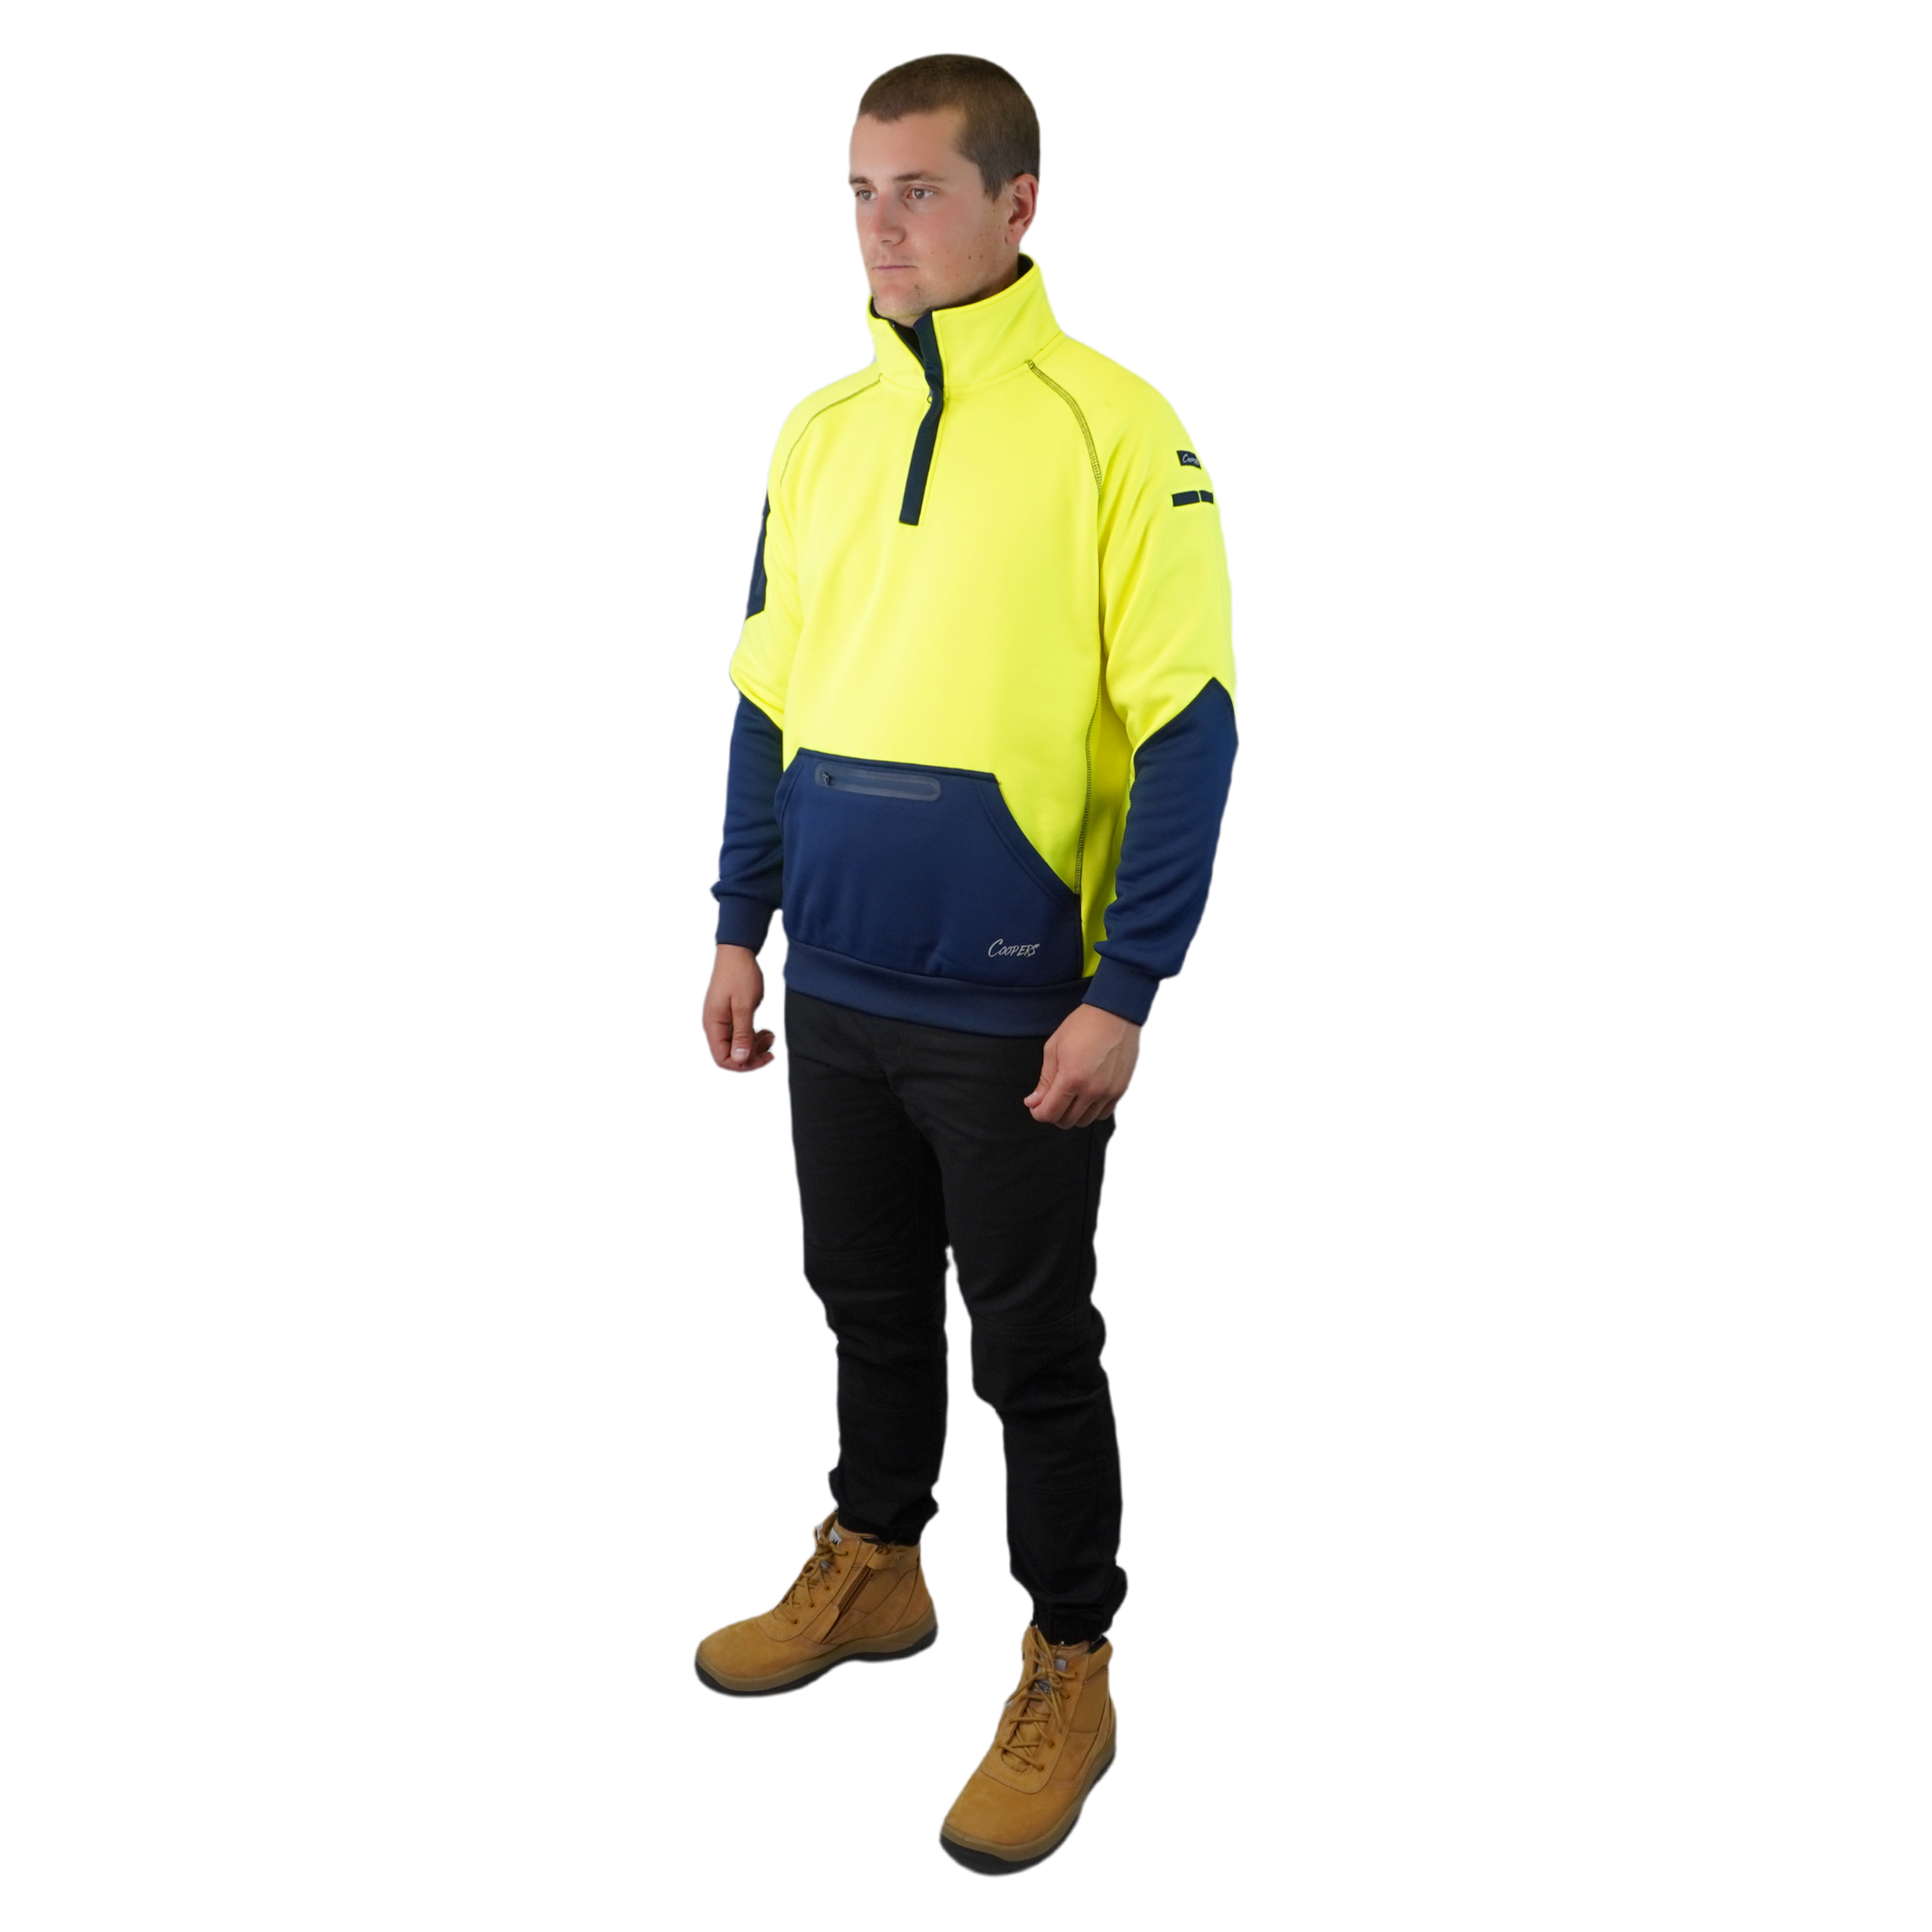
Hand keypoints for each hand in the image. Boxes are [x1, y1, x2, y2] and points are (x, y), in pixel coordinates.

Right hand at [701, 944, 779, 1073]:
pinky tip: (767, 1033)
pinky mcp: (730, 1016)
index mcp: (713, 1026)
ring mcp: (722, 1021)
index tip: (763, 1060)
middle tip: (772, 1053)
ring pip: (737, 1046)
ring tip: (772, 1039)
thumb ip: (742, 1034)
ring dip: (756, 1047)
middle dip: (752, 1057)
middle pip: (731, 1055)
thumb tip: (739, 1060)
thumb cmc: (740, 974)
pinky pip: (741, 1034)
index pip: (722, 1060)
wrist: (738, 951)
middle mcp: (715, 1026)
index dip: (743, 1066)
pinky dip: (754, 1036)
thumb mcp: (744, 1006)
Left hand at [1024, 1003, 1143, 1128]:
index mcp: (1071, 1079)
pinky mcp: (1122, 1090)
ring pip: (1086, 1121)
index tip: (1036, 1106)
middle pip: (1067, 1121)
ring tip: (1071, 1097)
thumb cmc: (1082, 1026)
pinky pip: (1104, 1114)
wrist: (1116, 1014)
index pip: (1050, 1113)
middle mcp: (1092, 1090)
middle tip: (1052, 1100)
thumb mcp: (1054, 1048)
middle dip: (1054, 1114)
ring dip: (1074, 1114)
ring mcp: (1109, 1092)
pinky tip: (1087, 1096)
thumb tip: (1033, 1102)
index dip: (1038, 1113)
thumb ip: (1045, 1080)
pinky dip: (1093, 1110)